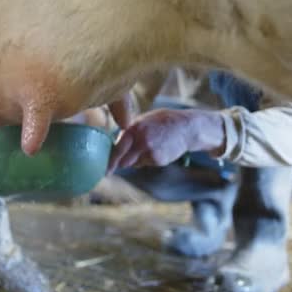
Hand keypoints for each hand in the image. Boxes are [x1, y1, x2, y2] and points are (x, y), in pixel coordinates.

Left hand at [107, 109, 224, 172]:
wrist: (187, 127)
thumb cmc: (162, 122)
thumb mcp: (143, 120)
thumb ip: (129, 132)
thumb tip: (115, 145)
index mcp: (134, 128)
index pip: (117, 148)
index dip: (110, 161)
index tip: (105, 171)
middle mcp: (140, 140)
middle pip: (123, 161)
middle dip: (121, 162)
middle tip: (121, 163)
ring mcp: (150, 151)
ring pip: (135, 163)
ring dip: (136, 159)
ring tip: (149, 146)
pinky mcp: (158, 160)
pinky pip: (146, 164)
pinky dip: (148, 160)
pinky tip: (158, 149)